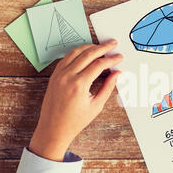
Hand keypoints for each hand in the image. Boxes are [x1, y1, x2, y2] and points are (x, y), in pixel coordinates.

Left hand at [29, 40, 122, 161]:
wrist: (53, 129)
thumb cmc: (75, 121)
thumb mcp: (96, 106)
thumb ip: (108, 87)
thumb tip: (117, 74)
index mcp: (78, 85)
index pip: (98, 65)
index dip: (111, 59)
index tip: (119, 57)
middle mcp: (67, 77)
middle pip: (88, 54)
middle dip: (102, 48)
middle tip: (113, 44)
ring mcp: (59, 75)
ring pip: (75, 52)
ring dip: (89, 47)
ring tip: (101, 46)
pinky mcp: (54, 75)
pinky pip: (66, 58)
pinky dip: (77, 52)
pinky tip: (86, 52)